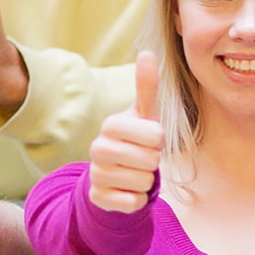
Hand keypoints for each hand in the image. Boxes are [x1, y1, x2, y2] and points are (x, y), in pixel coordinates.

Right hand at [83, 51, 165, 212]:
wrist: (115, 175)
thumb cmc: (135, 141)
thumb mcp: (144, 115)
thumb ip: (147, 87)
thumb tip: (147, 52)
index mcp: (111, 125)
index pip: (156, 136)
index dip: (159, 141)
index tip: (148, 140)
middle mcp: (98, 148)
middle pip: (150, 160)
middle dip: (152, 162)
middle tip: (141, 158)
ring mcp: (96, 173)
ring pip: (143, 182)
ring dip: (146, 181)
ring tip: (135, 173)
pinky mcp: (98, 197)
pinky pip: (132, 202)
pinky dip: (137, 200)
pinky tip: (127, 190)